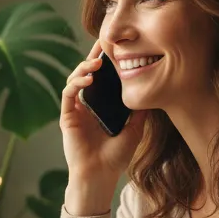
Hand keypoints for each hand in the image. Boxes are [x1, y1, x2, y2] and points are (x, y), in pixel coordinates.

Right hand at [61, 41, 146, 211]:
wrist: (100, 175)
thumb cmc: (115, 157)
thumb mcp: (135, 128)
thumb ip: (139, 110)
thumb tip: (151, 90)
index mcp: (101, 106)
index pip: (102, 77)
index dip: (106, 61)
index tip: (115, 46)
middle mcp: (86, 105)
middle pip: (87, 73)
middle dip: (93, 56)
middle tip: (103, 42)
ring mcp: (75, 110)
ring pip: (75, 79)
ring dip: (84, 67)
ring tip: (97, 62)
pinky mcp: (67, 117)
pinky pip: (68, 94)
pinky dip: (76, 83)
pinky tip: (88, 78)